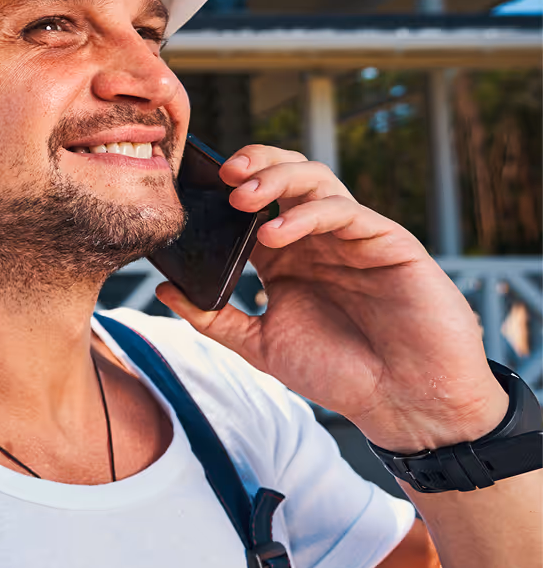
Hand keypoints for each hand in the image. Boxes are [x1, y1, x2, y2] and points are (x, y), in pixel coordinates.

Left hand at [153, 145, 507, 451]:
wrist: (405, 402)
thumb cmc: (340, 373)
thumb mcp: (261, 346)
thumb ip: (213, 318)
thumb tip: (162, 289)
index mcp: (285, 257)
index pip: (252, 204)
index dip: (225, 188)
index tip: (191, 187)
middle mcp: (316, 239)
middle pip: (285, 176)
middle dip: (254, 165)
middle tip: (222, 176)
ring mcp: (352, 237)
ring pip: (315, 179)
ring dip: (277, 179)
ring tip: (242, 198)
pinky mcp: (387, 241)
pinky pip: (345, 211)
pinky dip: (307, 214)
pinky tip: (275, 233)